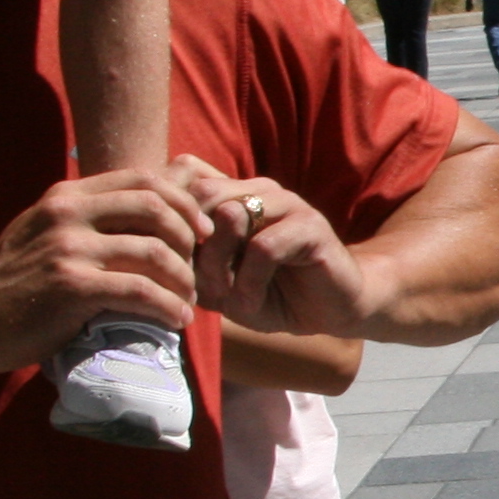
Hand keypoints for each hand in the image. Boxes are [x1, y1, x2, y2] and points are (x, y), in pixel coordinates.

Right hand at [0, 170, 202, 375]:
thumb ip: (84, 220)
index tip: (199, 228)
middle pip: (156, 207)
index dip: (182, 201)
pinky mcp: (71, 287)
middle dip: (189, 236)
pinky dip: (166, 306)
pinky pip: (138, 291)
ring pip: (154, 251)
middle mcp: (67, 213)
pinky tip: (175, 320)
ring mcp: (68, 249)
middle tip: (199, 265)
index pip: (142, 179)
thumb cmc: (9, 285)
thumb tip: (143, 218)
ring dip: (182, 279)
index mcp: (65, 196)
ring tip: (189, 300)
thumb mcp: (41, 233)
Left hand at [180, 164, 372, 338]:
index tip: (176, 273)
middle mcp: (259, 191)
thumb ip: (196, 265)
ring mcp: (288, 204)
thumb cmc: (272, 295)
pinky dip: (249, 281)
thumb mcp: (222, 285)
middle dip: (194, 248)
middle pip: (203, 197)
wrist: (331, 309)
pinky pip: (264, 246)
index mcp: (236, 196)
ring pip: (230, 215)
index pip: (187, 188)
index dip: (173, 229)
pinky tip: (250, 303)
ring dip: (220, 265)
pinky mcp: (311, 226)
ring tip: (226, 298)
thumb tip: (167, 253)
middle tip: (201, 288)